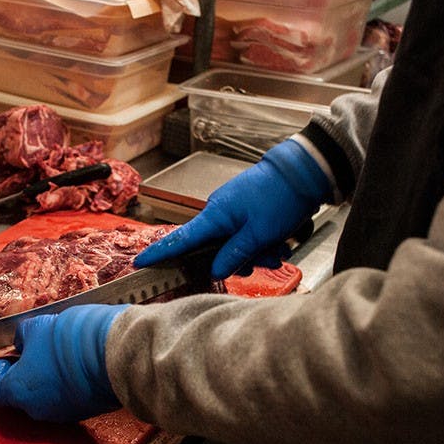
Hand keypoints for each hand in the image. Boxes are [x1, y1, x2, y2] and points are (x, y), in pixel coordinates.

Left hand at [0, 304, 125, 421]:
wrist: (115, 354)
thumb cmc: (70, 340)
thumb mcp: (37, 326)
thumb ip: (23, 337)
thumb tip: (22, 342)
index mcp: (19, 390)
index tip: (6, 360)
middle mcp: (38, 409)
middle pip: (20, 397)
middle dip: (24, 376)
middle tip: (33, 355)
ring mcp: (64, 414)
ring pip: (46, 400)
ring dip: (46, 382)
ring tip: (57, 358)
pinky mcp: (86, 412)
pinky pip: (68, 401)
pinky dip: (67, 387)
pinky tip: (76, 367)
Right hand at [135, 139, 330, 277]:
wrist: (303, 172)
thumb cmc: (280, 197)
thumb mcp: (258, 234)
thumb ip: (233, 255)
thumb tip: (214, 271)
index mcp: (215, 215)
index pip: (180, 239)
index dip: (159, 253)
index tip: (140, 262)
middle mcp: (219, 212)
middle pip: (214, 250)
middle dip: (239, 260)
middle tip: (263, 259)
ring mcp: (233, 211)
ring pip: (235, 246)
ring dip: (257, 253)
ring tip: (279, 247)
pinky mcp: (246, 211)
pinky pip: (246, 236)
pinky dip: (262, 243)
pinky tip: (280, 240)